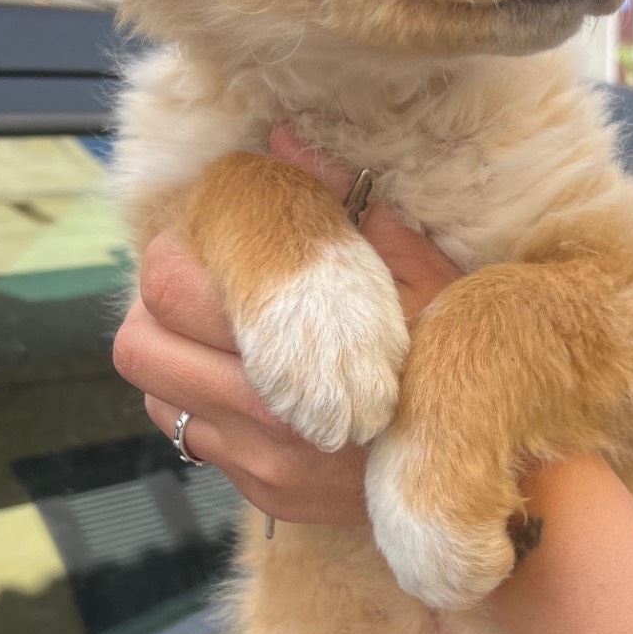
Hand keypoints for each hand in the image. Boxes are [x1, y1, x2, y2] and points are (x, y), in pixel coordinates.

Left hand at [112, 127, 462, 524]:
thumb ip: (348, 204)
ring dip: (175, 353)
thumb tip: (281, 138)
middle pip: (141, 346)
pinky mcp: (264, 494)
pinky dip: (206, 399)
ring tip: (226, 327)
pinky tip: (256, 376)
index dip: (180, 246)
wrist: (491, 465)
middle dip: (160, 300)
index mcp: (294, 359)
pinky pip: (194, 437)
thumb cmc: (460, 356)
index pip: (172, 290)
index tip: (216, 229)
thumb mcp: (422, 271)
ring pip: (156, 395)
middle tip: (206, 273)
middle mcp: (263, 422)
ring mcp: (258, 464)